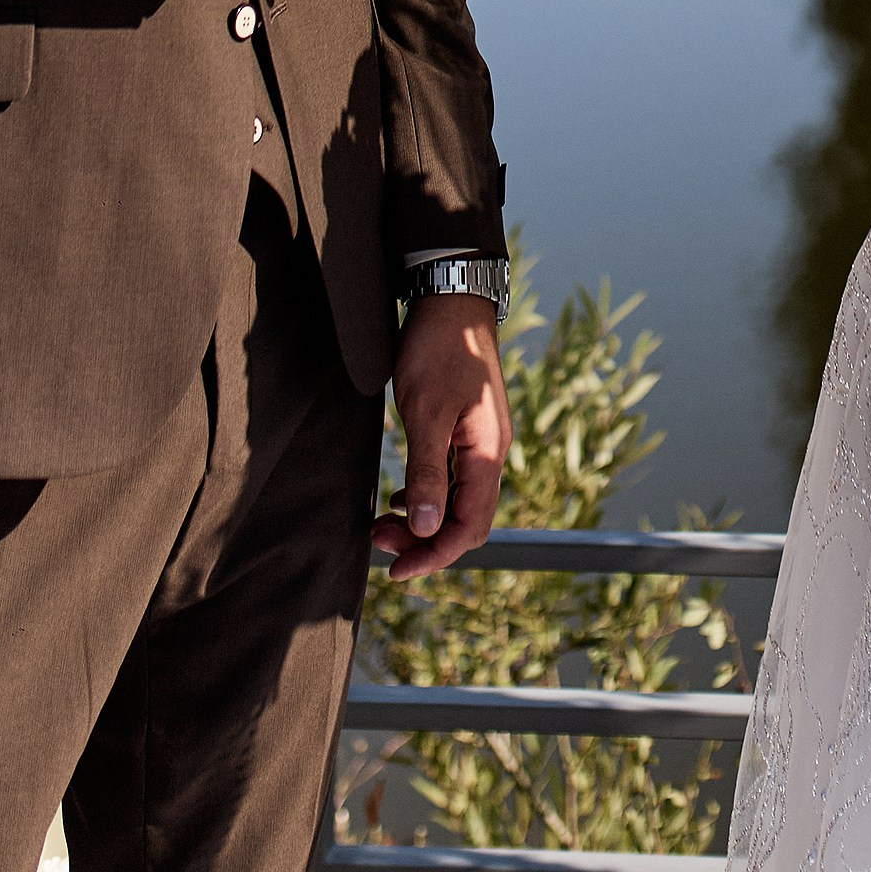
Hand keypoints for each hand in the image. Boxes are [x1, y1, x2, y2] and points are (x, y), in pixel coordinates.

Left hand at [371, 293, 510, 582]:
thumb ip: (427, 472)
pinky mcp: (468, 430)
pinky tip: (402, 496)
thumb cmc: (440, 351)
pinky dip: (428, 496)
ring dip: (424, 521)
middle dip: (425, 542)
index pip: (469, 527)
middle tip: (379, 542)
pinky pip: (454, 480)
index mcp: (487, 454)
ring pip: (458, 502)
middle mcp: (491, 453)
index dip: (434, 556)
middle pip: (466, 521)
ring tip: (383, 524)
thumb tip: (426, 529)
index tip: (397, 570)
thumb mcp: (425, 413)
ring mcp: (482, 442)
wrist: (453, 301)